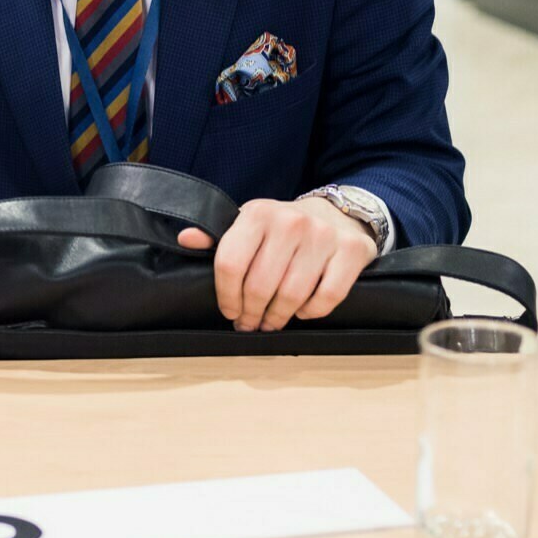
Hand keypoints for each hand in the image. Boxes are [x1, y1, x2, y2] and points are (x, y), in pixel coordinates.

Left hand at [178, 197, 376, 332]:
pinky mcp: (351, 252)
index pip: (231, 263)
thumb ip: (217, 236)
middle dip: (251, 313)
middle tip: (249, 324)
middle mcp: (290, 222)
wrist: (337, 213)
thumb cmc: (284, 228)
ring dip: (278, 317)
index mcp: (258, 214)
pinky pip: (327, 297)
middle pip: (260, 285)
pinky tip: (301, 310)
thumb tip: (186, 239)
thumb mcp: (249, 224)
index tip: (229, 311)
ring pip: (292, 295)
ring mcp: (323, 236)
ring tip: (271, 322)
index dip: (226, 296)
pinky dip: (311, 311)